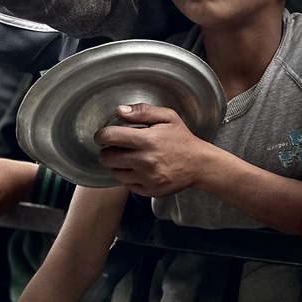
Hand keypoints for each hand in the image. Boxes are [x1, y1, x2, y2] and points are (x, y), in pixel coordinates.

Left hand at [94, 103, 208, 196]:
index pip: (109, 137)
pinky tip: (141, 170)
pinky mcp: (149, 191)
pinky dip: (131, 178)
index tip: (103, 136)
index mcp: (147, 141)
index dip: (101, 135)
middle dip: (108, 151)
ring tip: (132, 159)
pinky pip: (127, 185)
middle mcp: (145, 161)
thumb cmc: (183, 140)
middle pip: (107, 158)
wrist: (200, 165)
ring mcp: (147, 179)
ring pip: (115, 173)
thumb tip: (120, 111)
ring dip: (119, 165)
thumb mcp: (168, 117)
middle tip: (117, 148)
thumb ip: (143, 111)